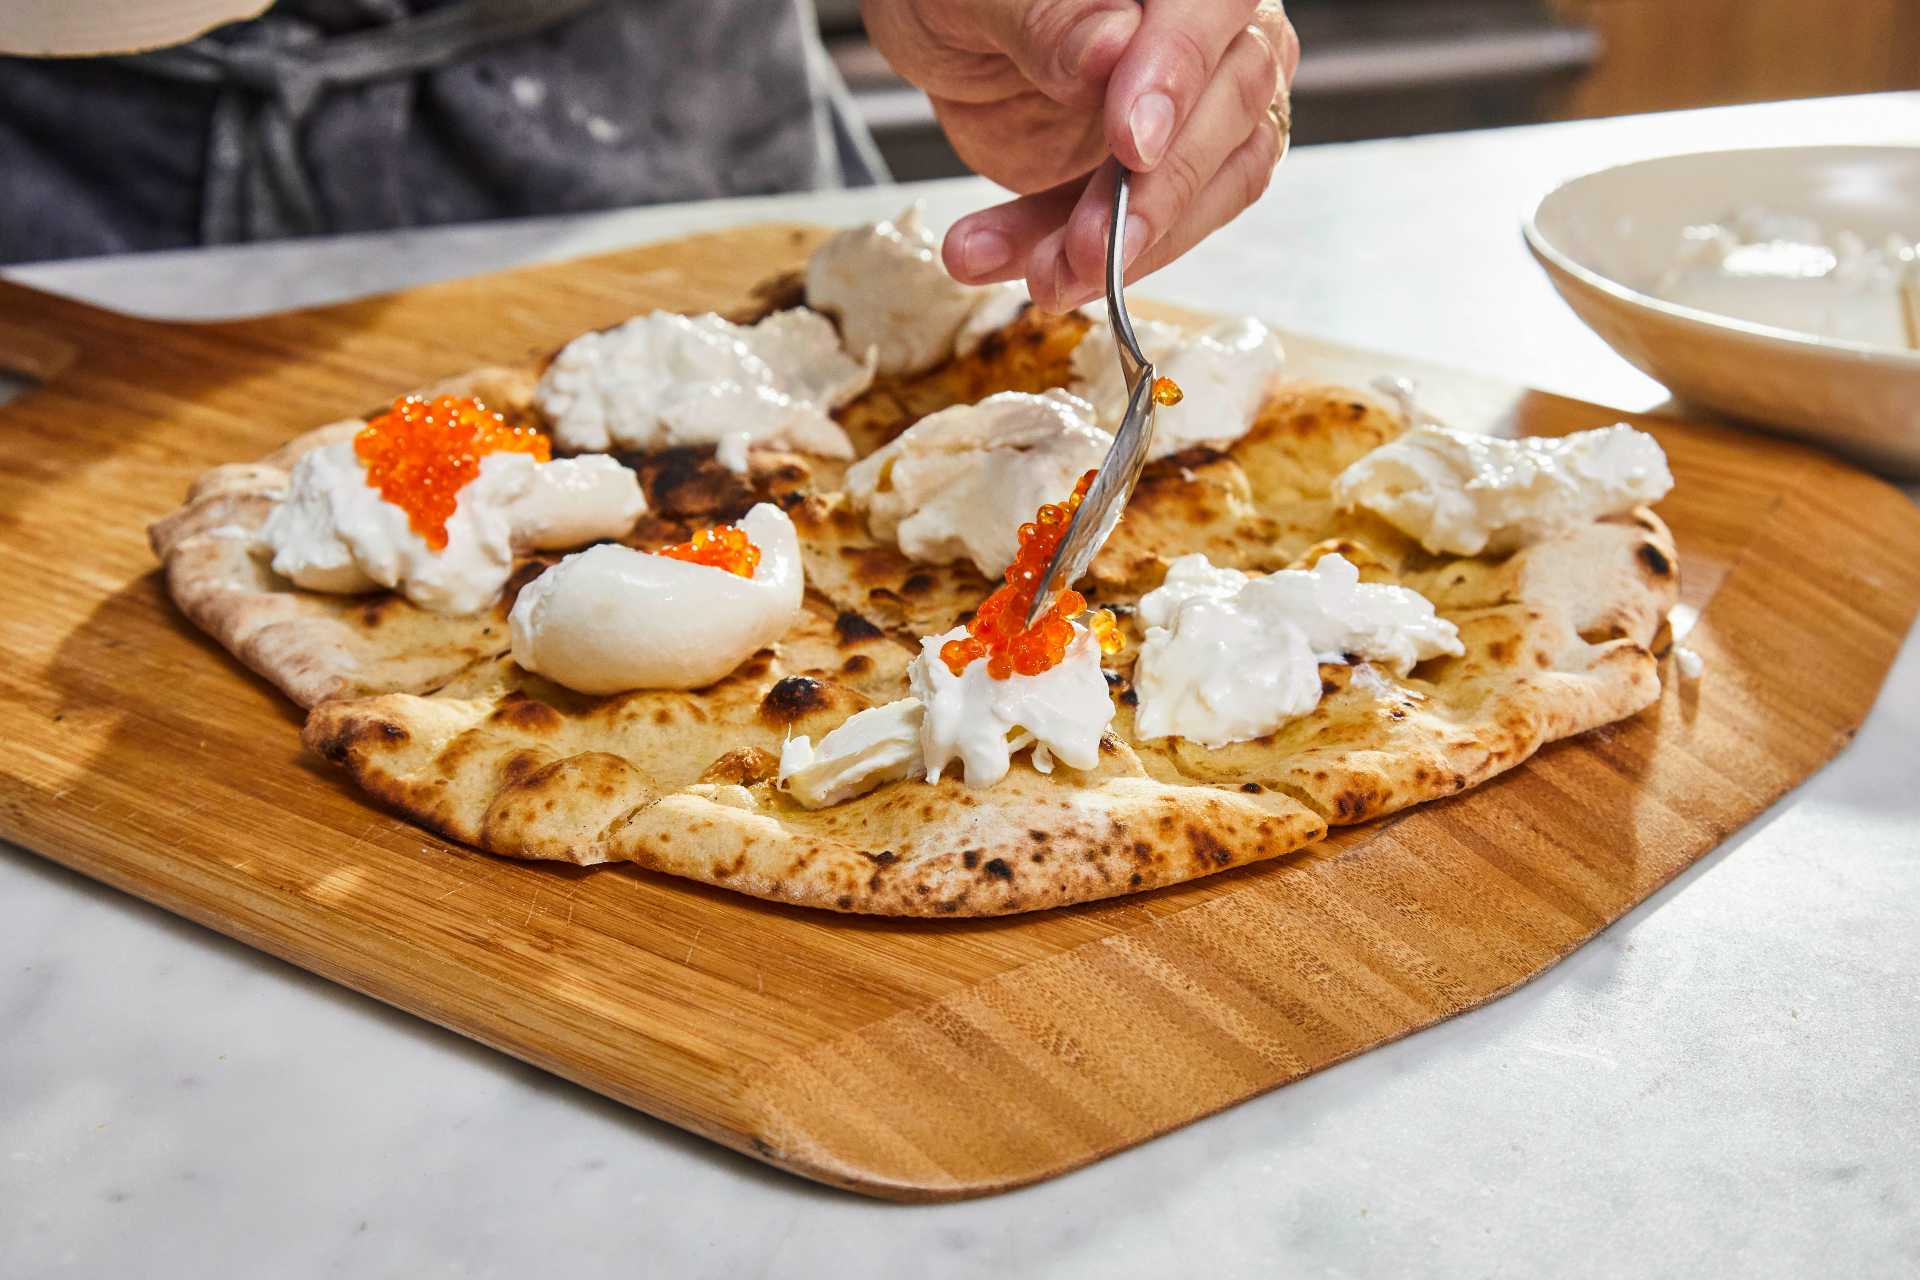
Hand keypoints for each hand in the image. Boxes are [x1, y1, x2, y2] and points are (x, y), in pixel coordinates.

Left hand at [863, 0, 1297, 311]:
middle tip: (1081, 249)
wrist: (945, 36)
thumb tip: (1110, 50)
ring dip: (1124, 246)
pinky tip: (1007, 261)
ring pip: (1210, 184)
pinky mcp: (1172, 171)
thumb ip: (1045, 16)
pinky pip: (1160, 228)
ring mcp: (1202, 101)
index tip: (1132, 145)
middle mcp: (1210, 25)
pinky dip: (1086, 260)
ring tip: (1040, 275)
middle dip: (1153, 196)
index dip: (1178, 75)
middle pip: (1232, 106)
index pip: (1211, 9)